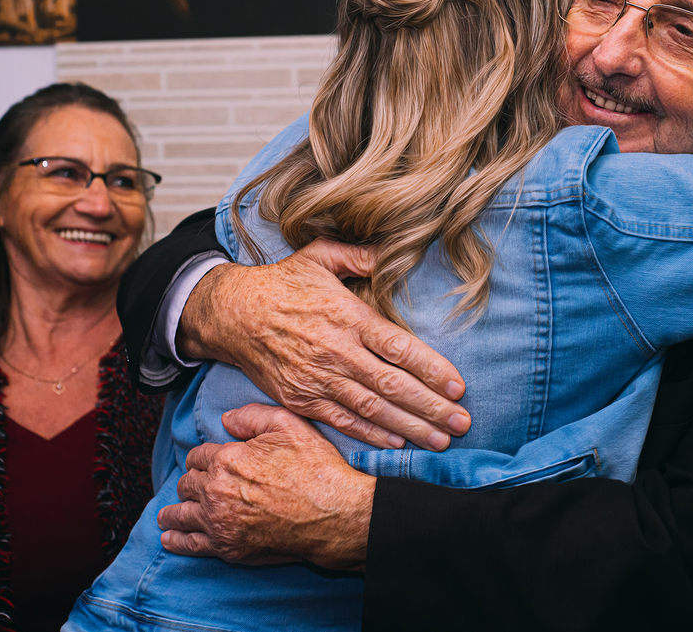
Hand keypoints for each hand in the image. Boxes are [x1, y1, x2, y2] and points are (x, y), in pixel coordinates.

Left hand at [157, 404, 374, 570]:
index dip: (203, 457)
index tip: (208, 462)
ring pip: (182, 514)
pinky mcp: (228, 547)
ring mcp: (219, 522)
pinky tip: (169, 538)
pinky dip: (176, 540)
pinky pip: (191, 545)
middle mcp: (216, 491)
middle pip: (187, 484)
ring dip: (173, 511)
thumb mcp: (289, 425)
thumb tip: (226, 420)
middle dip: (190, 482)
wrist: (332, 513)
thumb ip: (252, 416)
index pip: (198, 456)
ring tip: (167, 514)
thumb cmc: (315, 468)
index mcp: (226, 459)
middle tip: (196, 485)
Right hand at [177, 238, 470, 450]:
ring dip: (409, 427)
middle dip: (430, 407)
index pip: (398, 348)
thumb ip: (360, 256)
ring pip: (371, 409)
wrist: (231, 314)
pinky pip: (342, 421)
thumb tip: (393, 250)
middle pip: (392, 385)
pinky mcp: (301, 399)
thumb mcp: (319, 256)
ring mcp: (317, 379)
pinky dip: (370, 434)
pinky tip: (396, 442)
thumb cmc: (281, 284)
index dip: (431, 369)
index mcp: (347, 316)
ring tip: (440, 440)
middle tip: (461, 423)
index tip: (458, 386)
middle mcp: (336, 351)